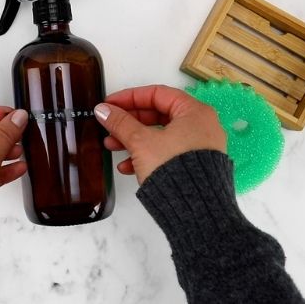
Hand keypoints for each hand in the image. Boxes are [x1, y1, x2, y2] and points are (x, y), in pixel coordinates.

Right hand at [94, 84, 225, 184]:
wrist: (195, 210)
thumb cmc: (174, 169)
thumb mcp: (141, 142)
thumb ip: (121, 123)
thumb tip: (103, 110)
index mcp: (194, 112)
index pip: (157, 94)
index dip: (130, 97)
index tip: (110, 104)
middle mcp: (201, 126)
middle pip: (157, 115)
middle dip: (129, 122)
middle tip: (108, 126)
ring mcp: (199, 147)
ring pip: (159, 136)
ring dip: (132, 140)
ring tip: (111, 147)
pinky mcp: (193, 166)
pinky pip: (166, 153)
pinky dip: (146, 156)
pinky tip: (127, 167)